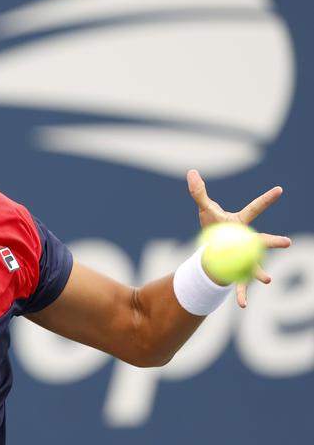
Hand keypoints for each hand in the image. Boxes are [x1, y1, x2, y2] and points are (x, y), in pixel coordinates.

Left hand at [186, 169, 290, 307]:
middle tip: (286, 242)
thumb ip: (199, 192)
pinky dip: (241, 295)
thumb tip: (191, 172)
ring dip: (259, 273)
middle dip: (273, 242)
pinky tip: (241, 305)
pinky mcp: (238, 273)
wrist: (215, 248)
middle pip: (261, 241)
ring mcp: (245, 258)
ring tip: (268, 280)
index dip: (266, 198)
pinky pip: (239, 285)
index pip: (254, 209)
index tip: (280, 189)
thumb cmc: (214, 227)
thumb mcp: (205, 209)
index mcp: (241, 224)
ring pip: (254, 266)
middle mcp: (248, 242)